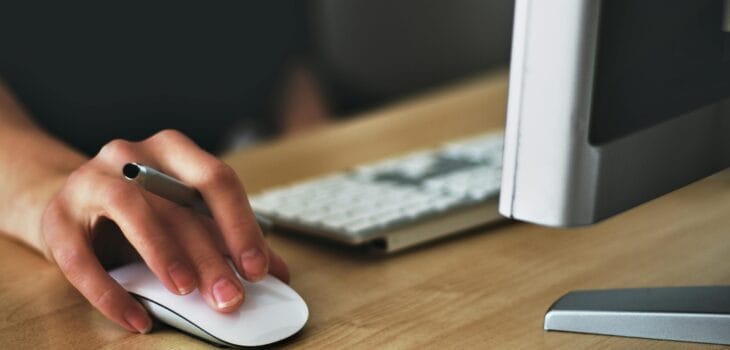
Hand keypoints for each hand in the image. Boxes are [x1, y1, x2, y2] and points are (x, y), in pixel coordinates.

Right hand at [41, 129, 288, 332]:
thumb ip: (227, 239)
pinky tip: (137, 319)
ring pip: (130, 210)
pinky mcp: (57, 219)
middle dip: (210, 255)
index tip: (258, 269)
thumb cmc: (141, 210)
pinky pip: (81, 258)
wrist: (71, 203)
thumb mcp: (185, 216)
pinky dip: (111, 293)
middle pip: (178, 203)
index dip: (240, 225)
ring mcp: (89, 181)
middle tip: (230, 297)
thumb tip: (278, 272)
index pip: (216, 179)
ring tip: (186, 291)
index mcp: (172, 151)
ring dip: (163, 253)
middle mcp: (131, 155)